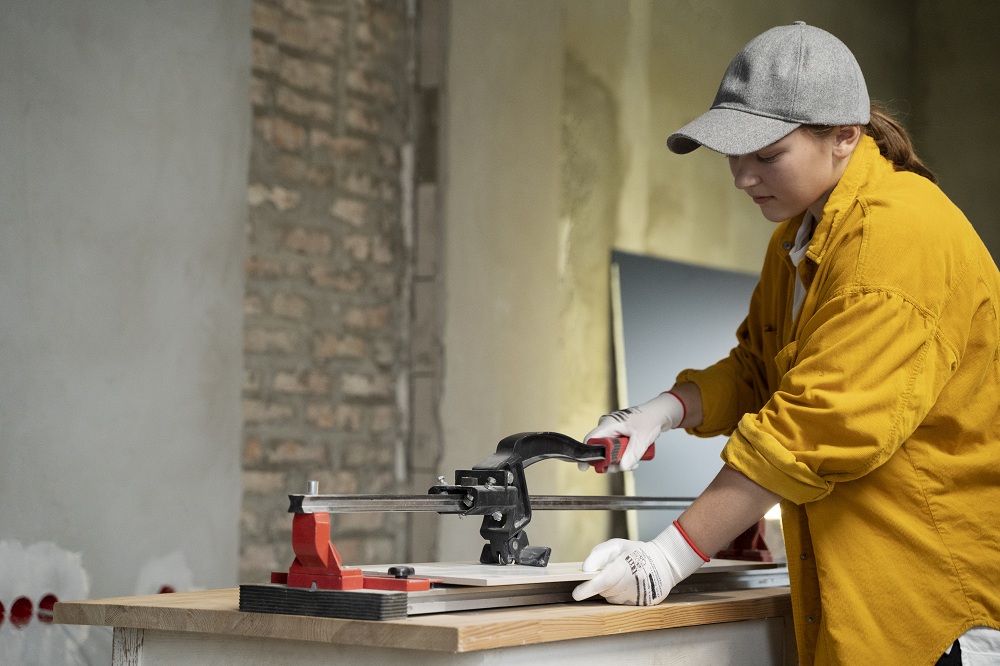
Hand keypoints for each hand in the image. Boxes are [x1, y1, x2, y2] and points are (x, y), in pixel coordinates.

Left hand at [571, 521, 707, 605]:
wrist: (665, 563)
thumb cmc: (638, 552)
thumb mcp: (617, 545)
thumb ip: (599, 554)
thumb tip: (585, 568)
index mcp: (625, 568)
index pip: (603, 581)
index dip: (588, 588)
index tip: (576, 593)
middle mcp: (631, 585)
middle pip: (605, 591)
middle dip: (601, 583)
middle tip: (611, 570)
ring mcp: (637, 596)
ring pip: (612, 598)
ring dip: (611, 589)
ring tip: (622, 576)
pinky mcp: (641, 604)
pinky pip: (622, 602)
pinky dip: (620, 594)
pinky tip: (628, 584)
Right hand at [581, 391, 684, 471]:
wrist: (660, 414)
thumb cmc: (650, 419)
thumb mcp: (641, 440)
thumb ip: (631, 454)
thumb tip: (622, 467)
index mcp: (608, 424)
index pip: (590, 440)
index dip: (587, 455)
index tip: (587, 468)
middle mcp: (607, 427)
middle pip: (600, 450)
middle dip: (612, 462)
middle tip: (625, 466)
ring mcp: (612, 431)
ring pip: (609, 452)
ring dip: (620, 461)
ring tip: (634, 462)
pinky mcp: (618, 435)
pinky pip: (615, 449)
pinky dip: (623, 456)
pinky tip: (634, 459)